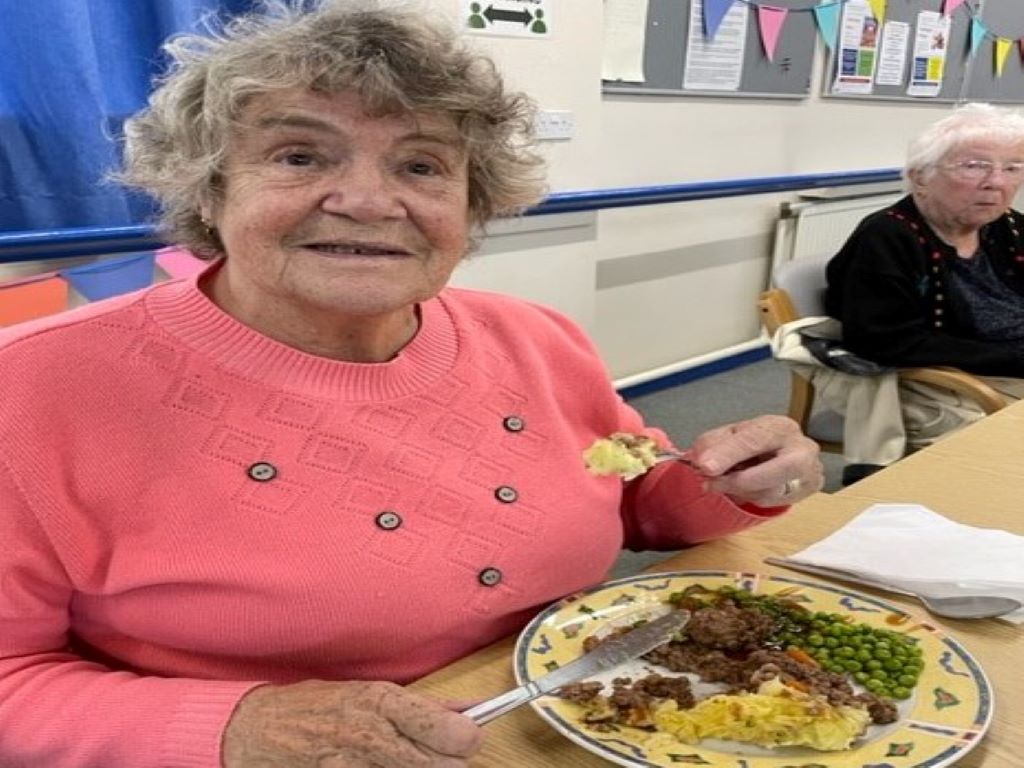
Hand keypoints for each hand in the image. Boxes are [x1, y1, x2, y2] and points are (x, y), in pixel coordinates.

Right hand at [222, 680, 481, 767]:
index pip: (451, 730)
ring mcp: (355, 767)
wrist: (254, 732)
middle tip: (437, 756)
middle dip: (448, 763)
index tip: (466, 738)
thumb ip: (420, 706)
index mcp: (382, 702)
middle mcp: (372, 736)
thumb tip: (468, 710)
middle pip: (443, 766)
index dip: (468, 738)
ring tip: (405, 762)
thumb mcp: (367, 693)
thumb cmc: (314, 709)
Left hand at [687, 415, 821, 506]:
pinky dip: (750, 497)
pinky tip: (742, 487)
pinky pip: (773, 503)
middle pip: (776, 470)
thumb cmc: (753, 442)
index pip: (755, 439)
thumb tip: (701, 459)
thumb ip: (713, 444)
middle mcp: (803, 448)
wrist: (781, 454)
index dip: (728, 454)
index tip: (705, 466)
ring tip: (721, 482)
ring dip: (738, 491)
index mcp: (780, 427)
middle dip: (738, 480)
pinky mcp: (807, 492)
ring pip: (771, 491)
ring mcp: (810, 473)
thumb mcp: (728, 435)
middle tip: (710, 483)